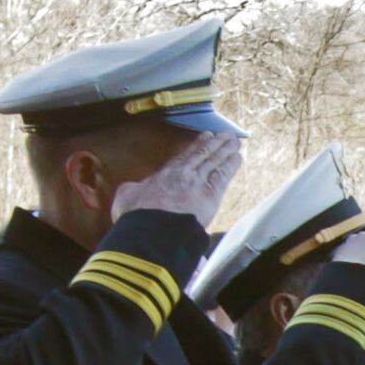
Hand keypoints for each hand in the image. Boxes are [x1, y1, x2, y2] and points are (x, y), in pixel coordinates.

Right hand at [113, 130, 246, 228]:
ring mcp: (198, 182)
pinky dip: (230, 165)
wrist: (152, 229)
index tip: (204, 137)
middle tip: (224, 135)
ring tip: (234, 141)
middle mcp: (183, 174)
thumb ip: (132, 188)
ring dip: (225, 150)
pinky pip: (223, 176)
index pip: (184, 157)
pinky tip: (237, 157)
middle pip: (202, 155)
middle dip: (214, 144)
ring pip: (214, 161)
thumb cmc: (136, 215)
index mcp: (165, 174)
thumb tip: (132, 187)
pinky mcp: (211, 195)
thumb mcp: (126, 196)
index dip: (196, 146)